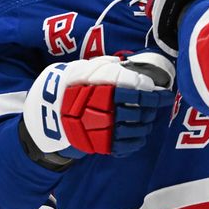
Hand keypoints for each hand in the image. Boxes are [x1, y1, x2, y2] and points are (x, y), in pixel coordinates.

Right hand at [22, 54, 173, 157]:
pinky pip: (125, 146)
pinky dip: (136, 142)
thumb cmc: (64, 90)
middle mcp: (105, 110)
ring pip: (135, 130)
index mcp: (103, 90)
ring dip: (145, 126)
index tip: (165, 95)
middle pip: (140, 112)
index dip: (155, 95)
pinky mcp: (100, 146)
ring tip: (147, 121)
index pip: (138, 93)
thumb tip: (123, 62)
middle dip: (151, 110)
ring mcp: (103, 130)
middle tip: (154, 107)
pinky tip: (139, 137)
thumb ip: (102, 66)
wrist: (44, 118)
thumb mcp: (79, 69)